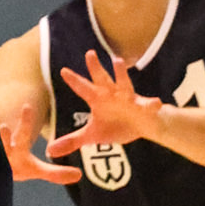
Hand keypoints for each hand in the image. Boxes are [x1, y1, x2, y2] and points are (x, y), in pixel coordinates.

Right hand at [0, 94, 79, 187]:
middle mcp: (1, 150)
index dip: (25, 122)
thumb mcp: (35, 170)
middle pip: (2, 141)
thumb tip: (79, 175)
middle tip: (2, 126)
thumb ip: (56, 173)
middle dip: (2, 136)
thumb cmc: (14, 167)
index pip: (22, 133)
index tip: (28, 106)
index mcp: (16, 147)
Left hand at [48, 46, 162, 162]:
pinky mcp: (144, 107)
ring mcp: (128, 98)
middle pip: (102, 79)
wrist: (141, 127)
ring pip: (124, 83)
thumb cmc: (115, 126)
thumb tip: (48, 151)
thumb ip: (71, 141)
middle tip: (89, 54)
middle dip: (96, 67)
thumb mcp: (92, 136)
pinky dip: (152, 104)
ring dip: (121, 74)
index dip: (74, 80)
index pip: (83, 88)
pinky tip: (156, 103)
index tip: (63, 70)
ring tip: (117, 62)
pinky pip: (148, 105)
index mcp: (97, 99)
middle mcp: (112, 94)